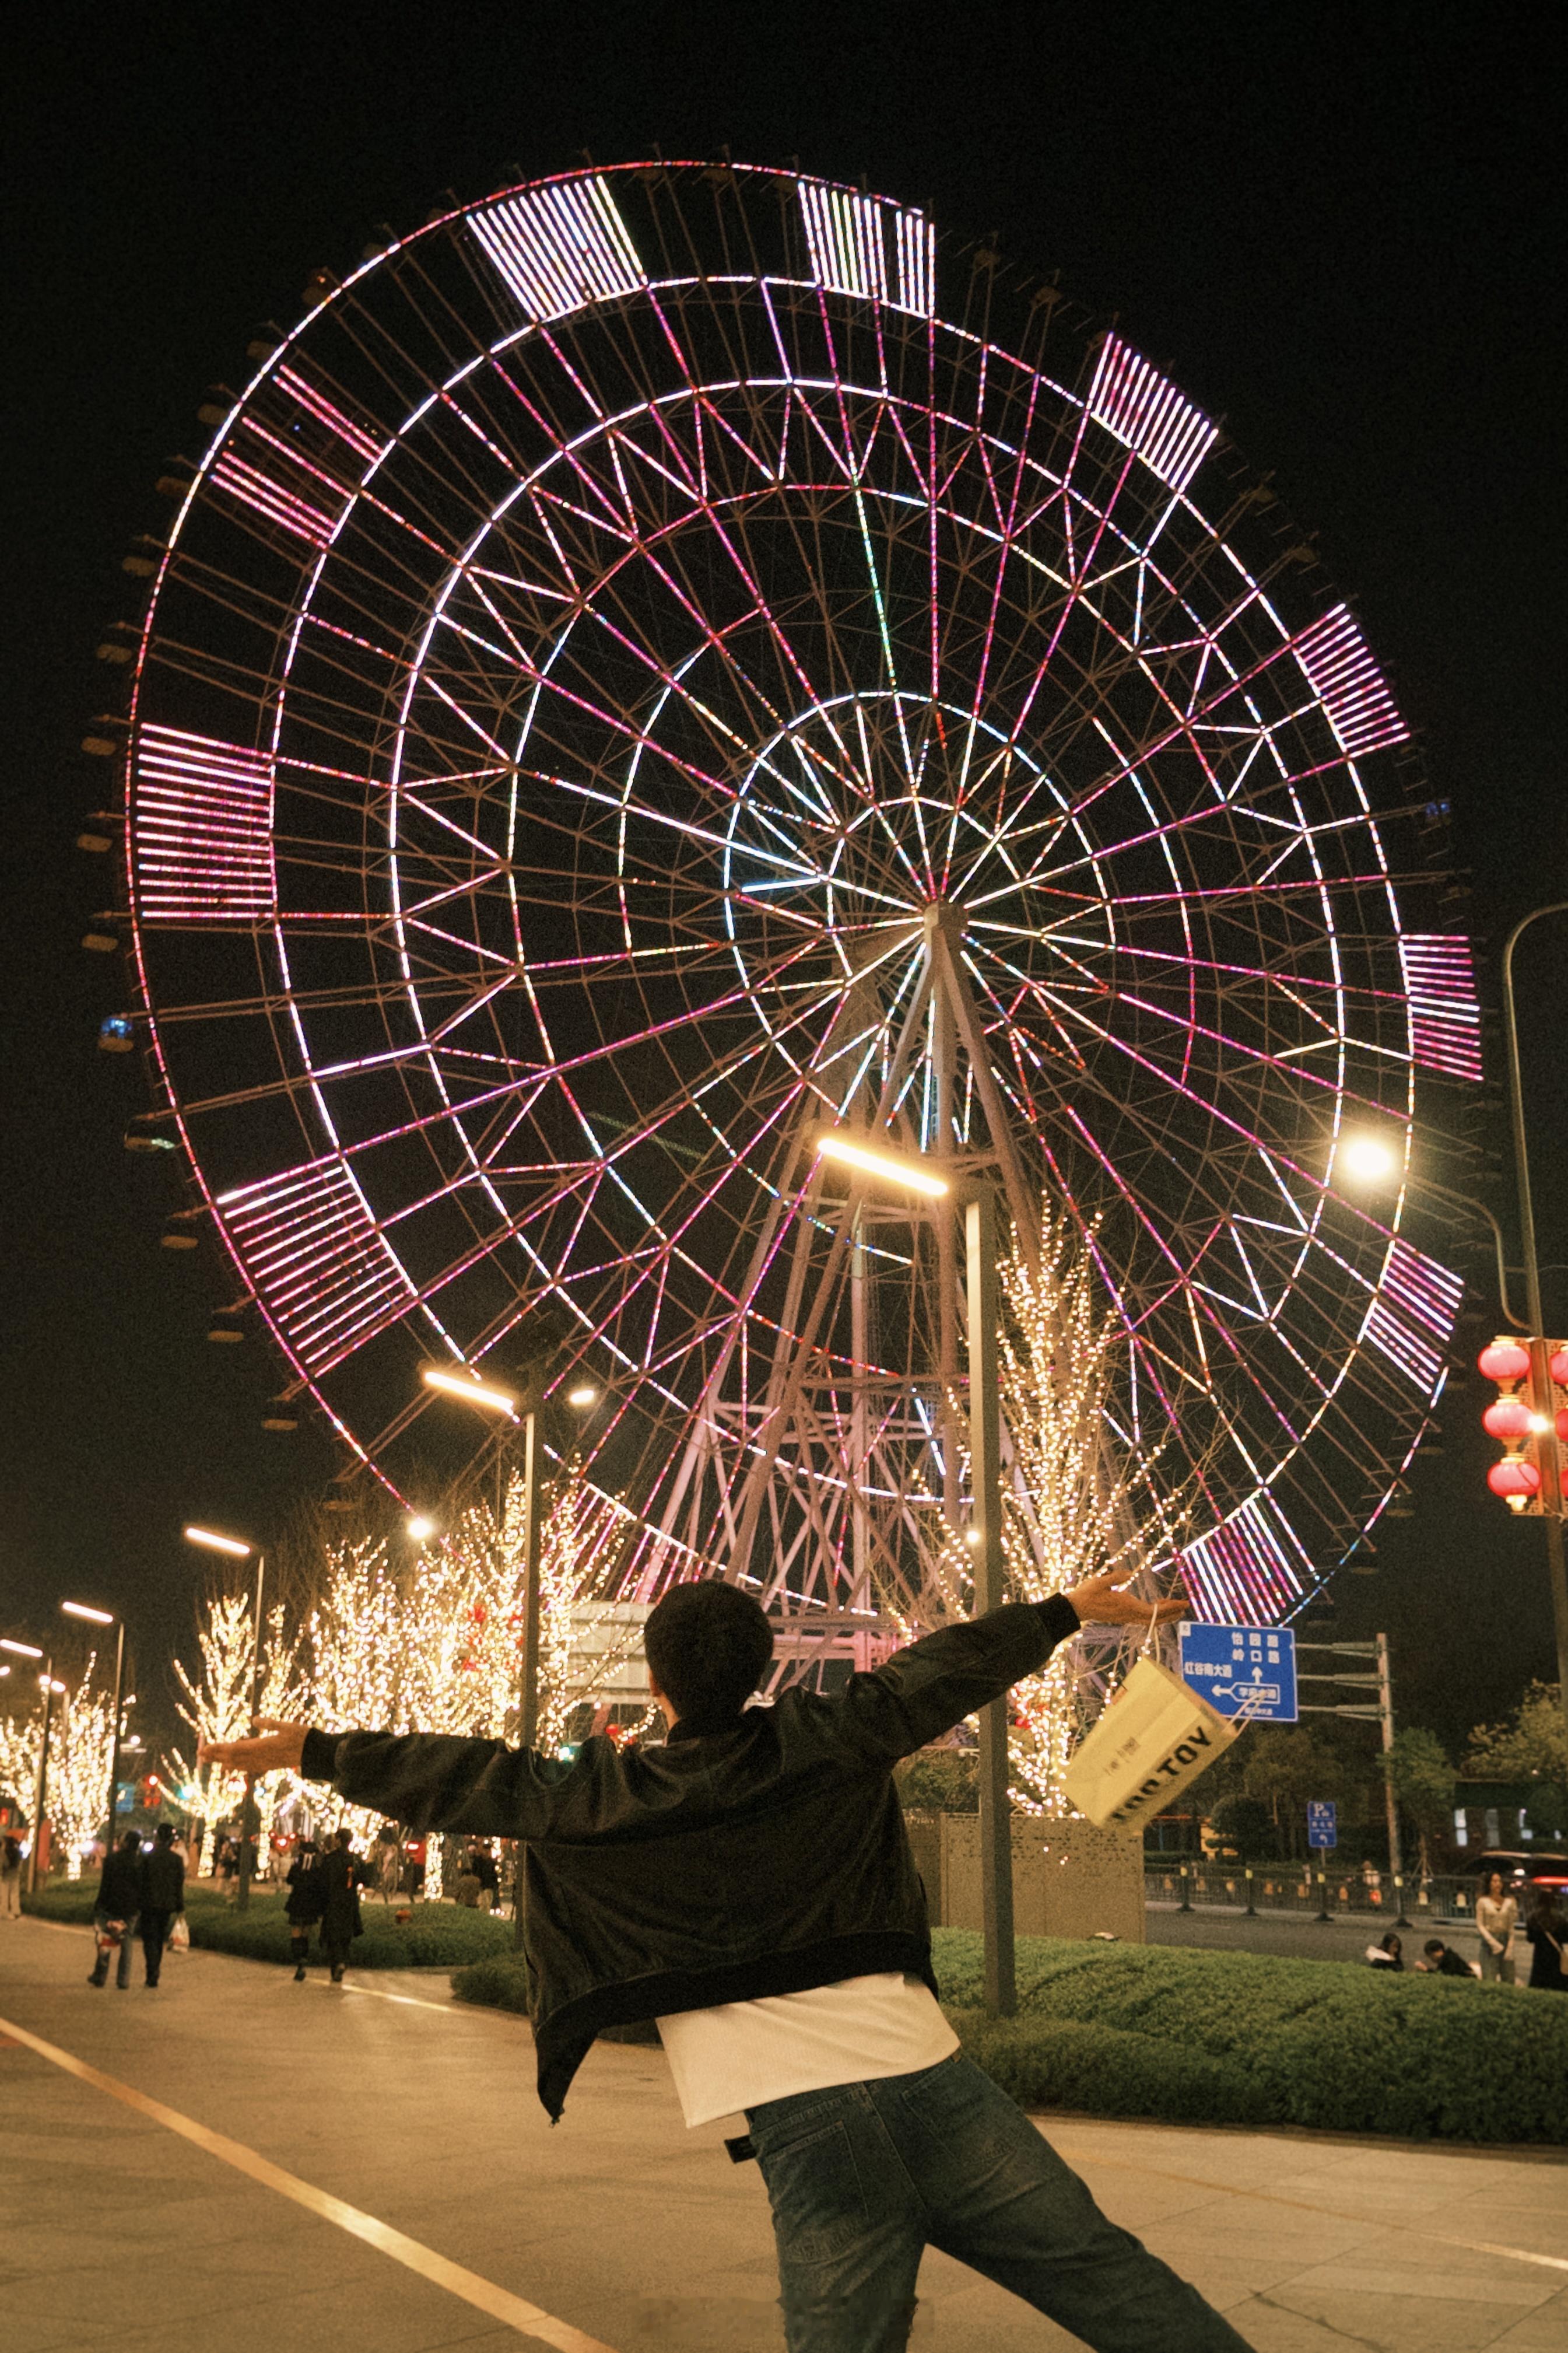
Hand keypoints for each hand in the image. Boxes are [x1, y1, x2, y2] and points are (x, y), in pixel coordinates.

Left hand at [198, 1717, 307, 1775]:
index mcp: (262, 1747)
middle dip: (216, 1755)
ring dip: (223, 1761)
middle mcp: (260, 1758)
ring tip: (211, 1760)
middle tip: (200, 1754)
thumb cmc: (303, 1738)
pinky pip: (248, 1767)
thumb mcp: (287, 1726)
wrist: (315, 1754)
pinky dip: (237, 1766)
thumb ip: (270, 1724)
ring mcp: (264, 1763)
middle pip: (233, 1758)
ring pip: (239, 1764)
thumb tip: (254, 1719)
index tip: (204, 1748)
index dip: (218, 1749)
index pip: (234, 1749)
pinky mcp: (268, 1765)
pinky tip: (232, 1766)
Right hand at [1063, 1567, 1185, 1627]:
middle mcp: (1129, 1614)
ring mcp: (1126, 1617)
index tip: (1182, 1603)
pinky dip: (1154, 1613)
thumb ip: (1115, 1578)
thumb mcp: (1100, 1582)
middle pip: (1156, 1618)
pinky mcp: (1123, 1616)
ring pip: (1151, 1619)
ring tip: (1176, 1607)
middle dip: (1172, 1613)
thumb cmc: (1088, 1593)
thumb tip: (1129, 1573)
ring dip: (1164, 1614)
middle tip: (1185, 1605)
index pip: (1154, 1611)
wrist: (1077, 1608)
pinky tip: (1157, 1605)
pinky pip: (1144, 1617)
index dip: (1170, 1608)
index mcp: (1126, 1606)